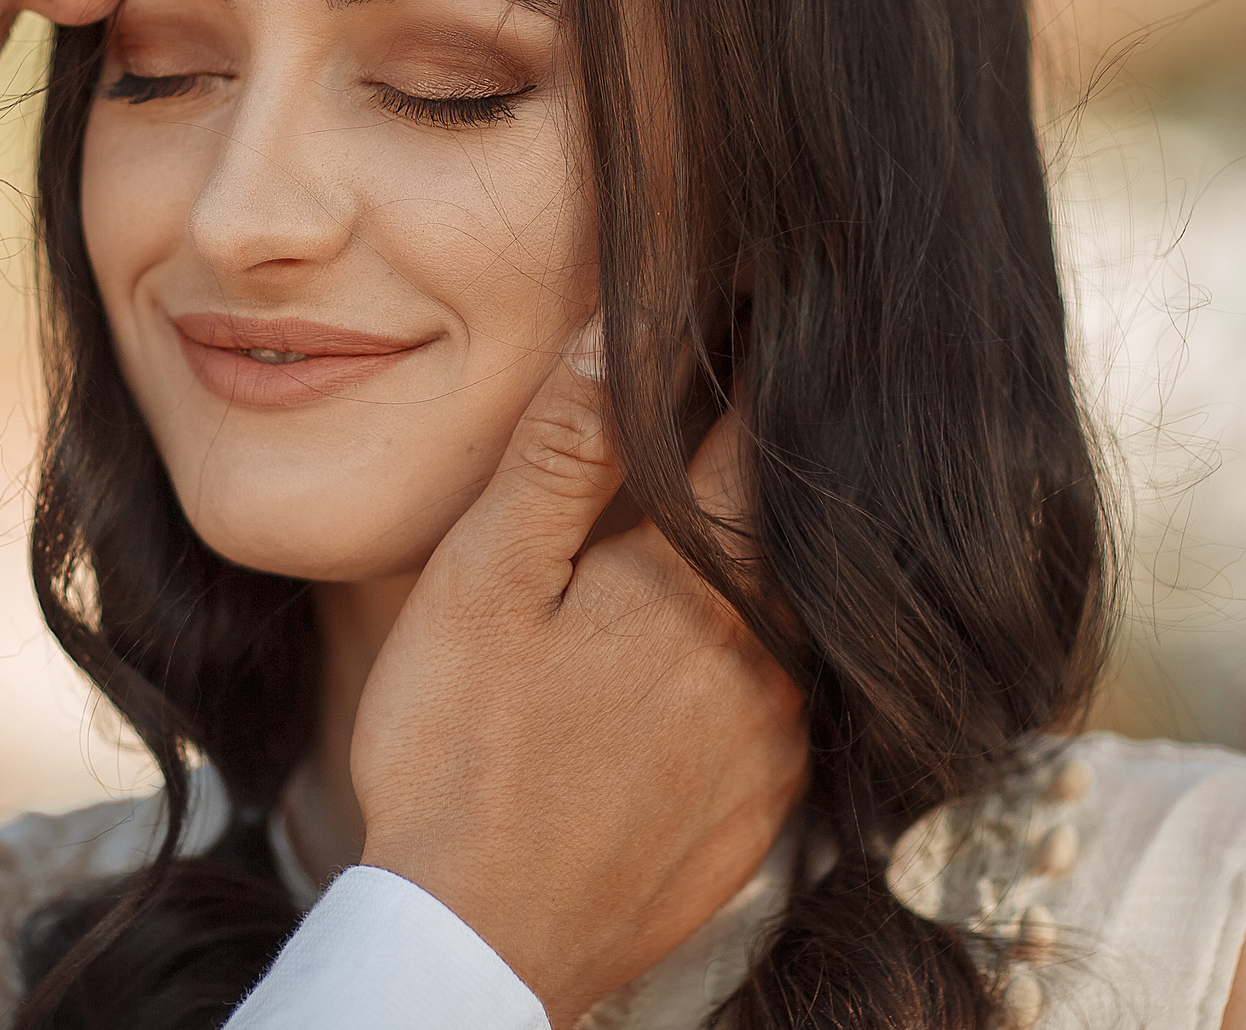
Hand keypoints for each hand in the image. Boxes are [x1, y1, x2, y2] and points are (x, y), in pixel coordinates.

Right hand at [350, 323, 808, 1026]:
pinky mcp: (768, 805)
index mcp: (702, 579)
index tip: (754, 304)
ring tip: (680, 539)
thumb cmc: (458, 751)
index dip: (753, 360)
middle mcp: (770, 653)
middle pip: (785, 521)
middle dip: (753, 458)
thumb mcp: (485, 580)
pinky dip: (745, 653)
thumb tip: (620, 334)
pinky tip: (680, 656)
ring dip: (748, 562)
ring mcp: (780, 738)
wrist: (478, 941)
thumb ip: (559, 455)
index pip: (758, 433)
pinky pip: (782, 696)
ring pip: (788, 610)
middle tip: (719, 400)